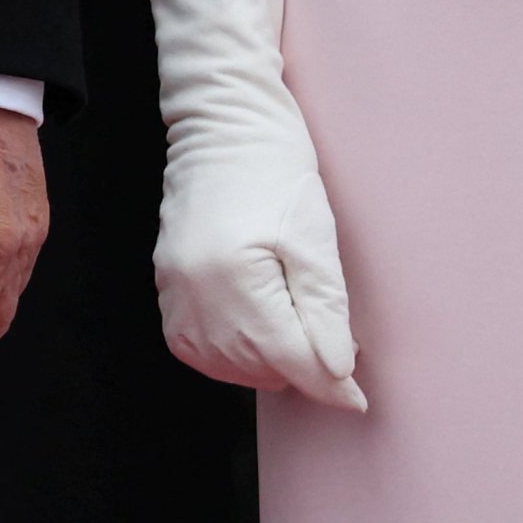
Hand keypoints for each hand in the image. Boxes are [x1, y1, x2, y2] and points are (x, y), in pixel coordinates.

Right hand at [155, 124, 366, 409]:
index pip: (289, 359)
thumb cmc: (274, 170)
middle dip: (299, 370)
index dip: (330, 384)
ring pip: (223, 365)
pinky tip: (253, 332)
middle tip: (331, 345)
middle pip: (256, 368)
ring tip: (294, 337)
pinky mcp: (165, 283)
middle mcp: (194, 290)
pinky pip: (193, 347)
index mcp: (233, 276)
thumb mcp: (316, 239)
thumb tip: (337, 374)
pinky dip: (226, 353)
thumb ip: (325, 312)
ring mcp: (172, 287)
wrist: (224, 125)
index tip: (357, 397)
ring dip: (263, 366)